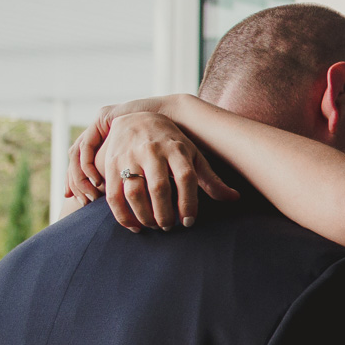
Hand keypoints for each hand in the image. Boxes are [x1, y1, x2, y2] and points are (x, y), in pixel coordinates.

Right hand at [65, 96, 238, 231]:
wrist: (136, 117)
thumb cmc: (172, 143)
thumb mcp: (193, 155)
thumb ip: (210, 179)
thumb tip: (234, 198)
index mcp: (177, 149)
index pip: (186, 177)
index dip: (189, 203)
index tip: (189, 222)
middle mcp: (152, 151)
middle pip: (159, 187)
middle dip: (165, 213)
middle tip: (170, 227)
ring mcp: (129, 156)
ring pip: (134, 192)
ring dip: (145, 216)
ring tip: (155, 226)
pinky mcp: (110, 164)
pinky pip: (113, 194)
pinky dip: (122, 215)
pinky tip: (135, 226)